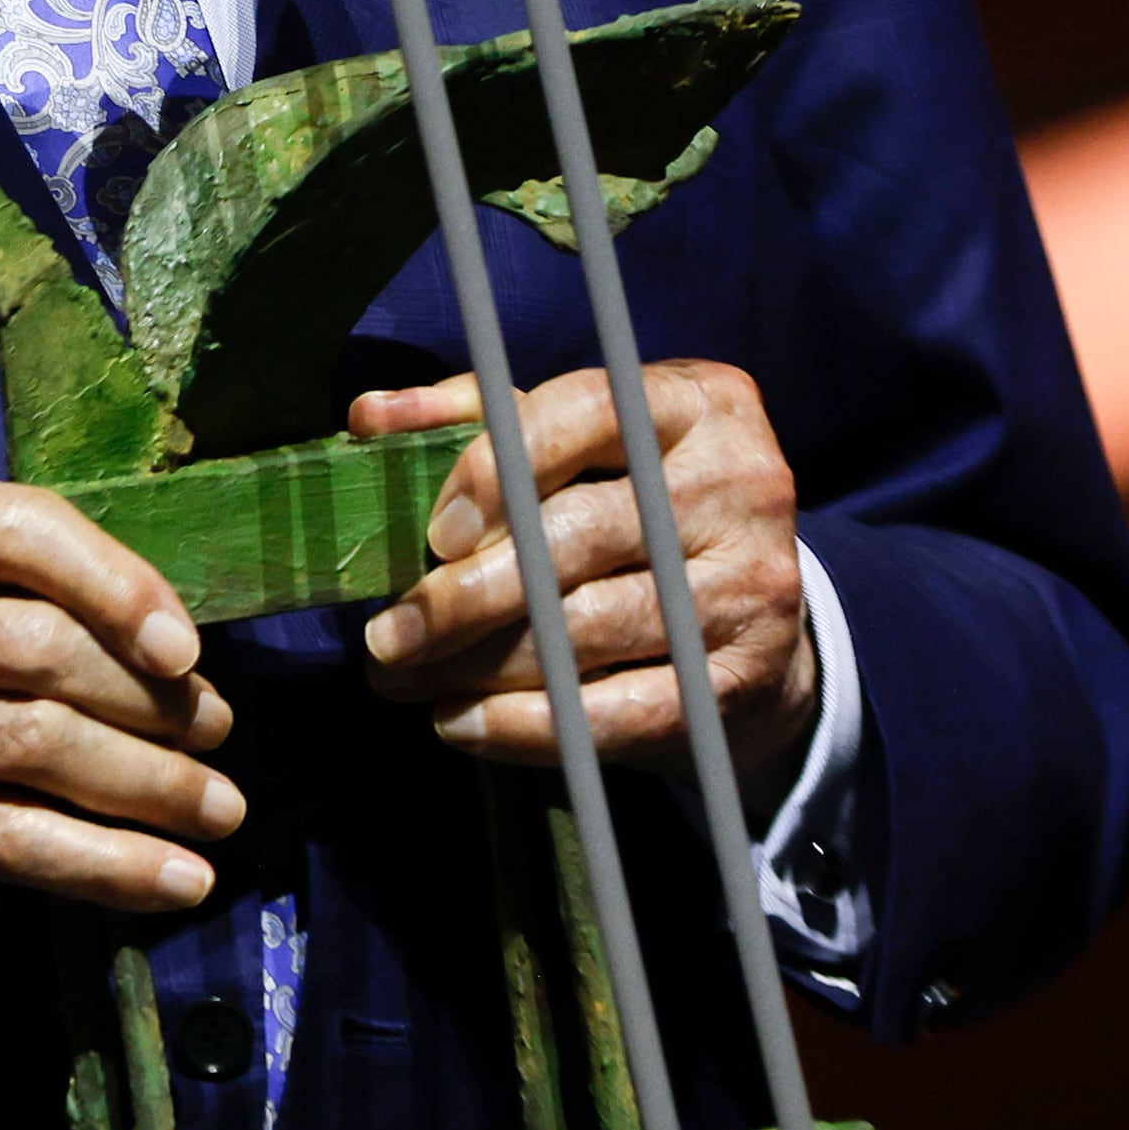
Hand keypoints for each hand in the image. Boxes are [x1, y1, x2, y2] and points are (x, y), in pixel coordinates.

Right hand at [0, 481, 239, 911]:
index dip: (121, 582)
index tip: (180, 638)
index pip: (22, 531)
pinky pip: (17, 842)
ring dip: (156, 786)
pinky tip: (175, 882)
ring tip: (219, 809)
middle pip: (53, 651)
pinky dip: (109, 868)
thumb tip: (121, 617)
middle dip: (157, 699)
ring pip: (51, 749)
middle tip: (217, 726)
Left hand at [356, 360, 818, 788]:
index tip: (432, 534)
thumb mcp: (576, 445)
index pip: (588, 413)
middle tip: (387, 637)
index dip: (498, 472)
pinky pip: (619, 712)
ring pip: (590, 630)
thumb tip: (371, 417)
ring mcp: (752, 583)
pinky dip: (527, 726)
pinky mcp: (744, 677)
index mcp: (697, 403)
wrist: (757, 625)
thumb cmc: (637, 513)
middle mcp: (741, 483)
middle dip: (466, 596)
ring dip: (480, 666)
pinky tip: (462, 724)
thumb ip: (475, 419)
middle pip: (580, 537)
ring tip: (408, 681)